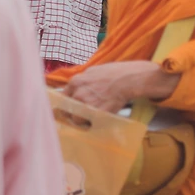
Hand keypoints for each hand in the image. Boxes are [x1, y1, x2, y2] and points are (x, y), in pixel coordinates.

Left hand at [61, 62, 178, 112]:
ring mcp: (87, 104)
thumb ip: (82, 81)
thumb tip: (77, 88)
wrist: (131, 79)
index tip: (69, 109)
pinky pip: (90, 123)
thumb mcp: (94, 70)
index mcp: (76, 82)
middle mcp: (78, 93)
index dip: (67, 105)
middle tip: (81, 114)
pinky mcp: (97, 113)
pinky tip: (100, 118)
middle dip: (74, 113)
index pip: (62, 98)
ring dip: (83, 120)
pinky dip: (93, 123)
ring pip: (77, 119)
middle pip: (67, 110)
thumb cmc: (116, 72)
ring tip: (92, 117)